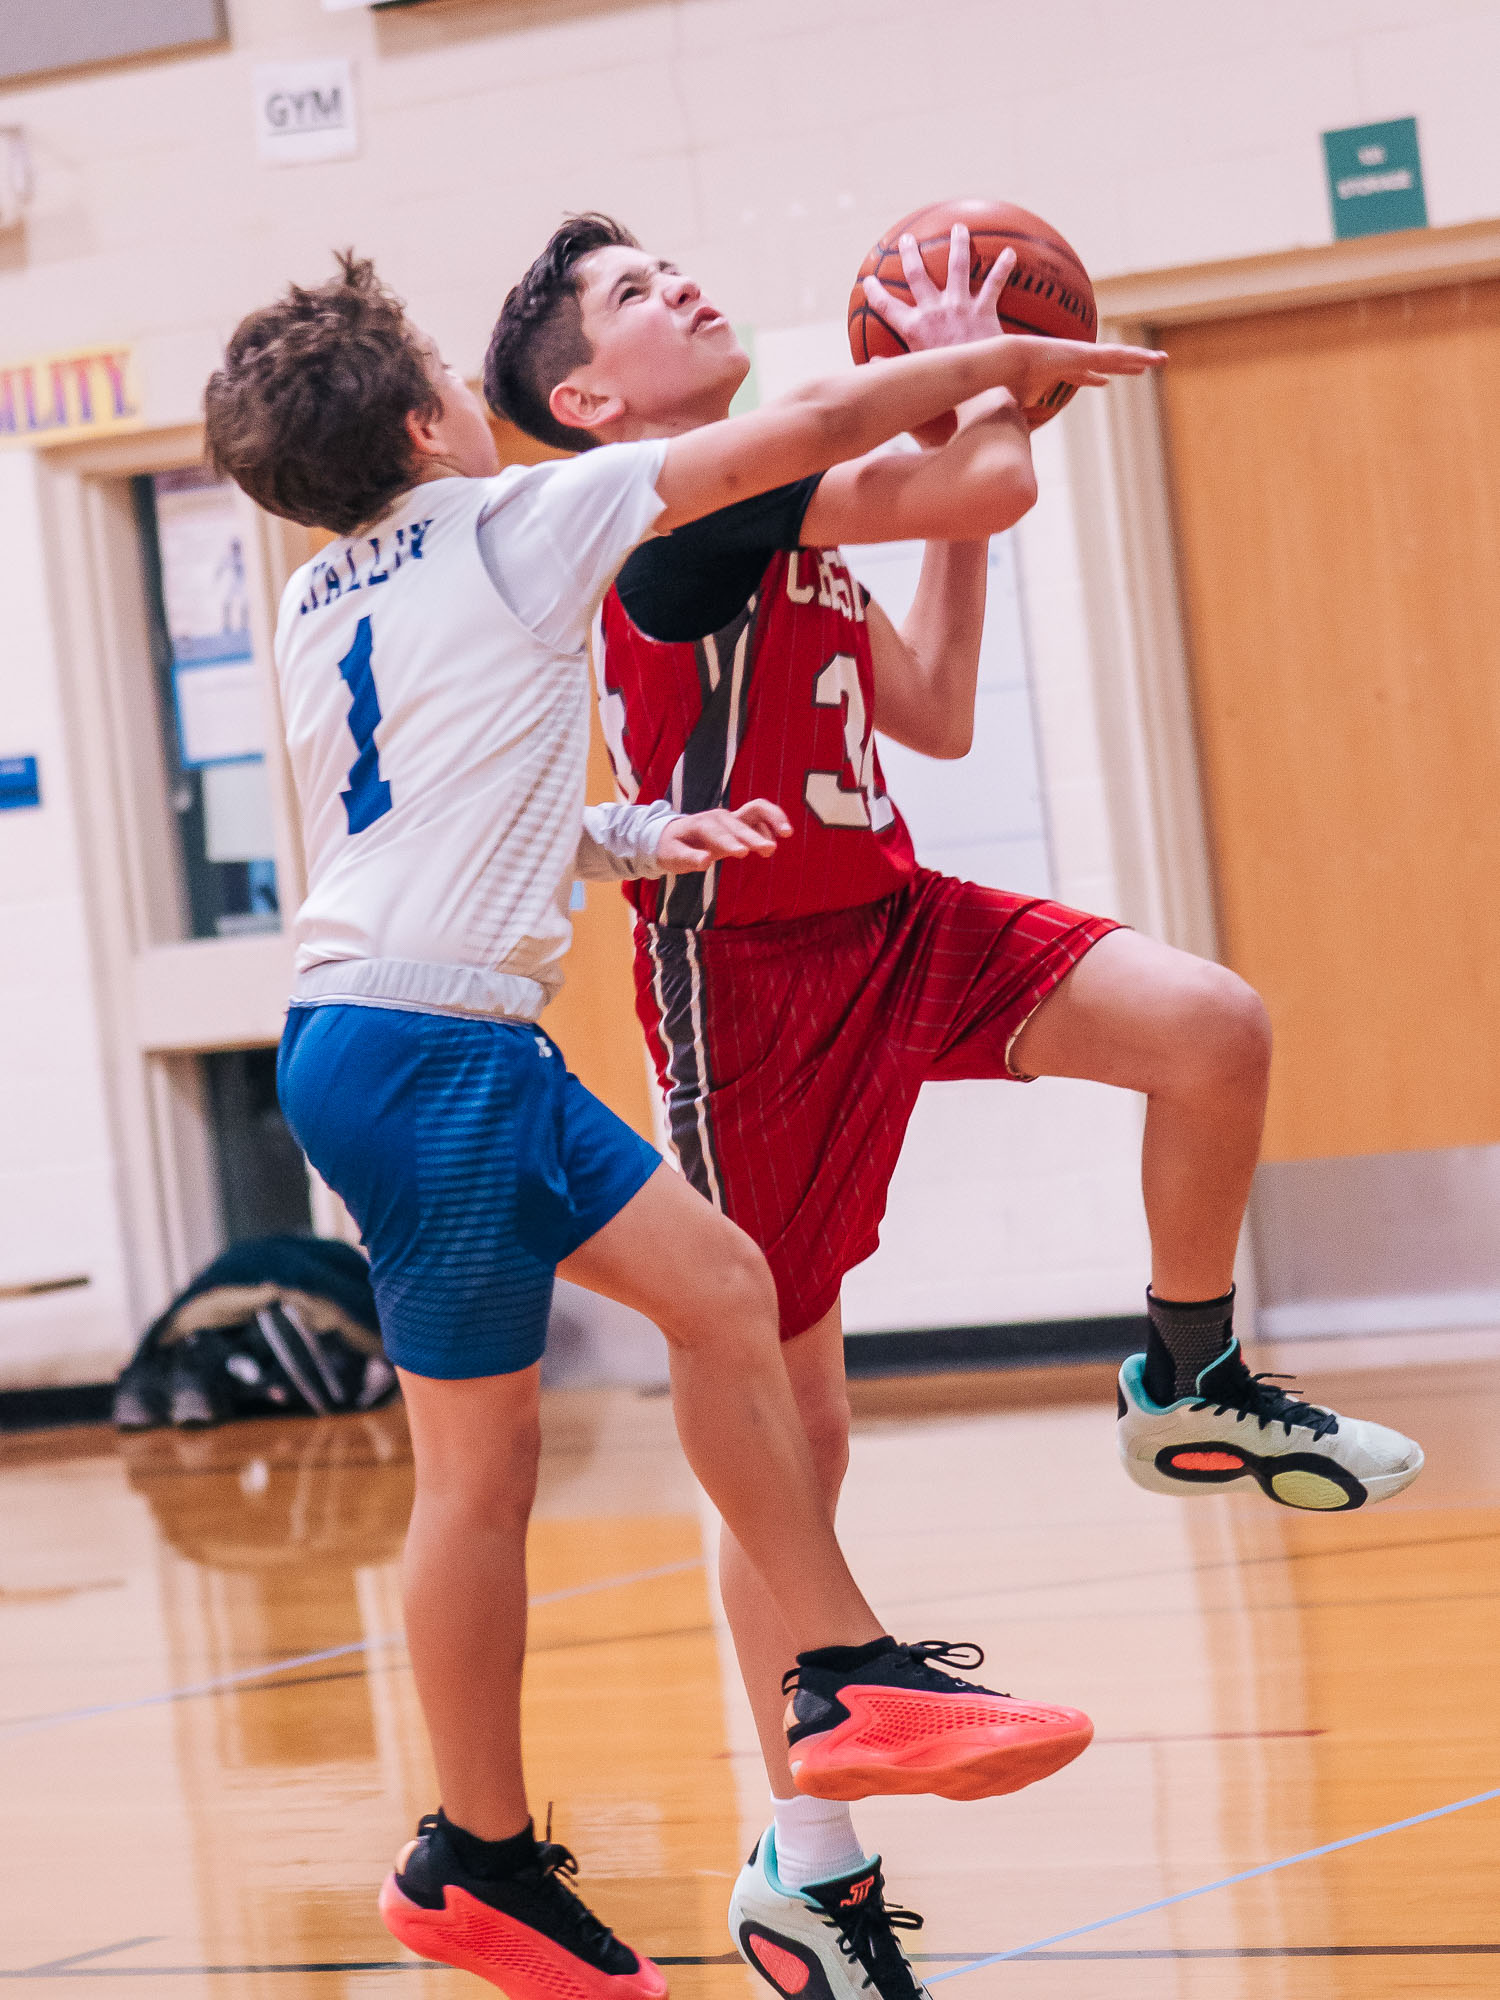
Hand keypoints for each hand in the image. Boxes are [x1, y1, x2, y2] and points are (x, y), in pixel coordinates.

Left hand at [655, 799, 791, 872]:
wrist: (673, 836)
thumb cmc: (671, 849)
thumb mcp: (673, 857)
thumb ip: (688, 859)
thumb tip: (705, 861)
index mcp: (700, 825)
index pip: (717, 833)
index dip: (729, 842)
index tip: (742, 853)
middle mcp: (719, 817)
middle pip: (740, 823)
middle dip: (754, 836)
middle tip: (770, 849)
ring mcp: (732, 818)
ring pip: (756, 810)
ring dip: (772, 819)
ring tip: (787, 833)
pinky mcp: (741, 822)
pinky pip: (760, 817)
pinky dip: (772, 823)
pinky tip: (780, 838)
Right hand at [861, 227, 1018, 444]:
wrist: (978, 394)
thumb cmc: (945, 395)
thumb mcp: (912, 385)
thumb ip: (892, 373)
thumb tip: (872, 365)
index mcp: (914, 330)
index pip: (886, 307)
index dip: (875, 293)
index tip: (868, 281)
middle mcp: (934, 312)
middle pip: (918, 275)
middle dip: (911, 254)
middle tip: (906, 240)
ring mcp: (960, 308)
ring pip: (957, 267)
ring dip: (957, 244)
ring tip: (959, 228)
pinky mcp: (984, 312)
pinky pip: (994, 284)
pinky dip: (1003, 268)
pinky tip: (1011, 253)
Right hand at [1001, 334, 1164, 414]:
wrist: (1004, 364)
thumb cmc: (1009, 383)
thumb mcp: (1019, 405)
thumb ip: (1021, 415)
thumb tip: (1008, 435)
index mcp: (1063, 370)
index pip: (1084, 373)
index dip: (1095, 377)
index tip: (1105, 381)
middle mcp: (1077, 359)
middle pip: (1108, 362)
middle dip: (1127, 364)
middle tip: (1145, 366)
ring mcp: (1084, 355)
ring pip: (1119, 357)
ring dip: (1141, 359)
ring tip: (1161, 360)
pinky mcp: (1087, 354)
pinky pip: (1118, 355)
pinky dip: (1135, 357)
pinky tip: (1151, 359)